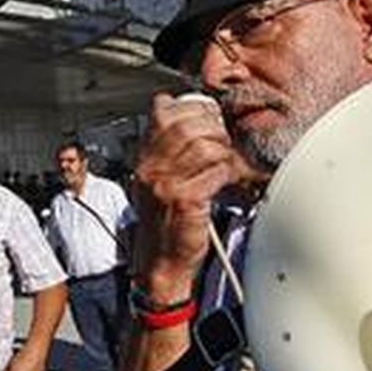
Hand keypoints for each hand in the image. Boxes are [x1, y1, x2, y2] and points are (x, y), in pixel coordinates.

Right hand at [132, 92, 260, 301]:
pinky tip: (228, 180)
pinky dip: (228, 173)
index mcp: (144, 157)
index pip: (163, 111)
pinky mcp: (186, 201)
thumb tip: (195, 119)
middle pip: (186, 125)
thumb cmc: (164, 222)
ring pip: (203, 145)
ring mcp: (166, 183)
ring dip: (223, 151)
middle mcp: (151, 167)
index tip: (209, 118)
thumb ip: (168, 150)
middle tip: (223, 140)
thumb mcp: (156, 180)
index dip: (192, 108)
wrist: (160, 261)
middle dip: (213, 127)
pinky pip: (214, 172)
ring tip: (226, 162)